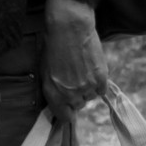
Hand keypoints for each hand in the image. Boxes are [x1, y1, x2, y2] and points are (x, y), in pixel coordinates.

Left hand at [41, 0, 109, 114]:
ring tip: (81, 72)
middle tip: (72, 81)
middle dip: (75, 97)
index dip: (65, 113)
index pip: (64, 117)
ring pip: (89, 97)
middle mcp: (71, 94)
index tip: (66, 108)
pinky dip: (97, 84)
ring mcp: (87, 87)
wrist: (69, 28)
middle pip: (77, 106)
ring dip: (86, 89)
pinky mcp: (101, 78)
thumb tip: (59, 104)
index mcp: (54, 93)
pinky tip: (91, 71)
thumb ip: (52, 90)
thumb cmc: (53, 47)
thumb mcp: (45, 71)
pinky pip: (101, 91)